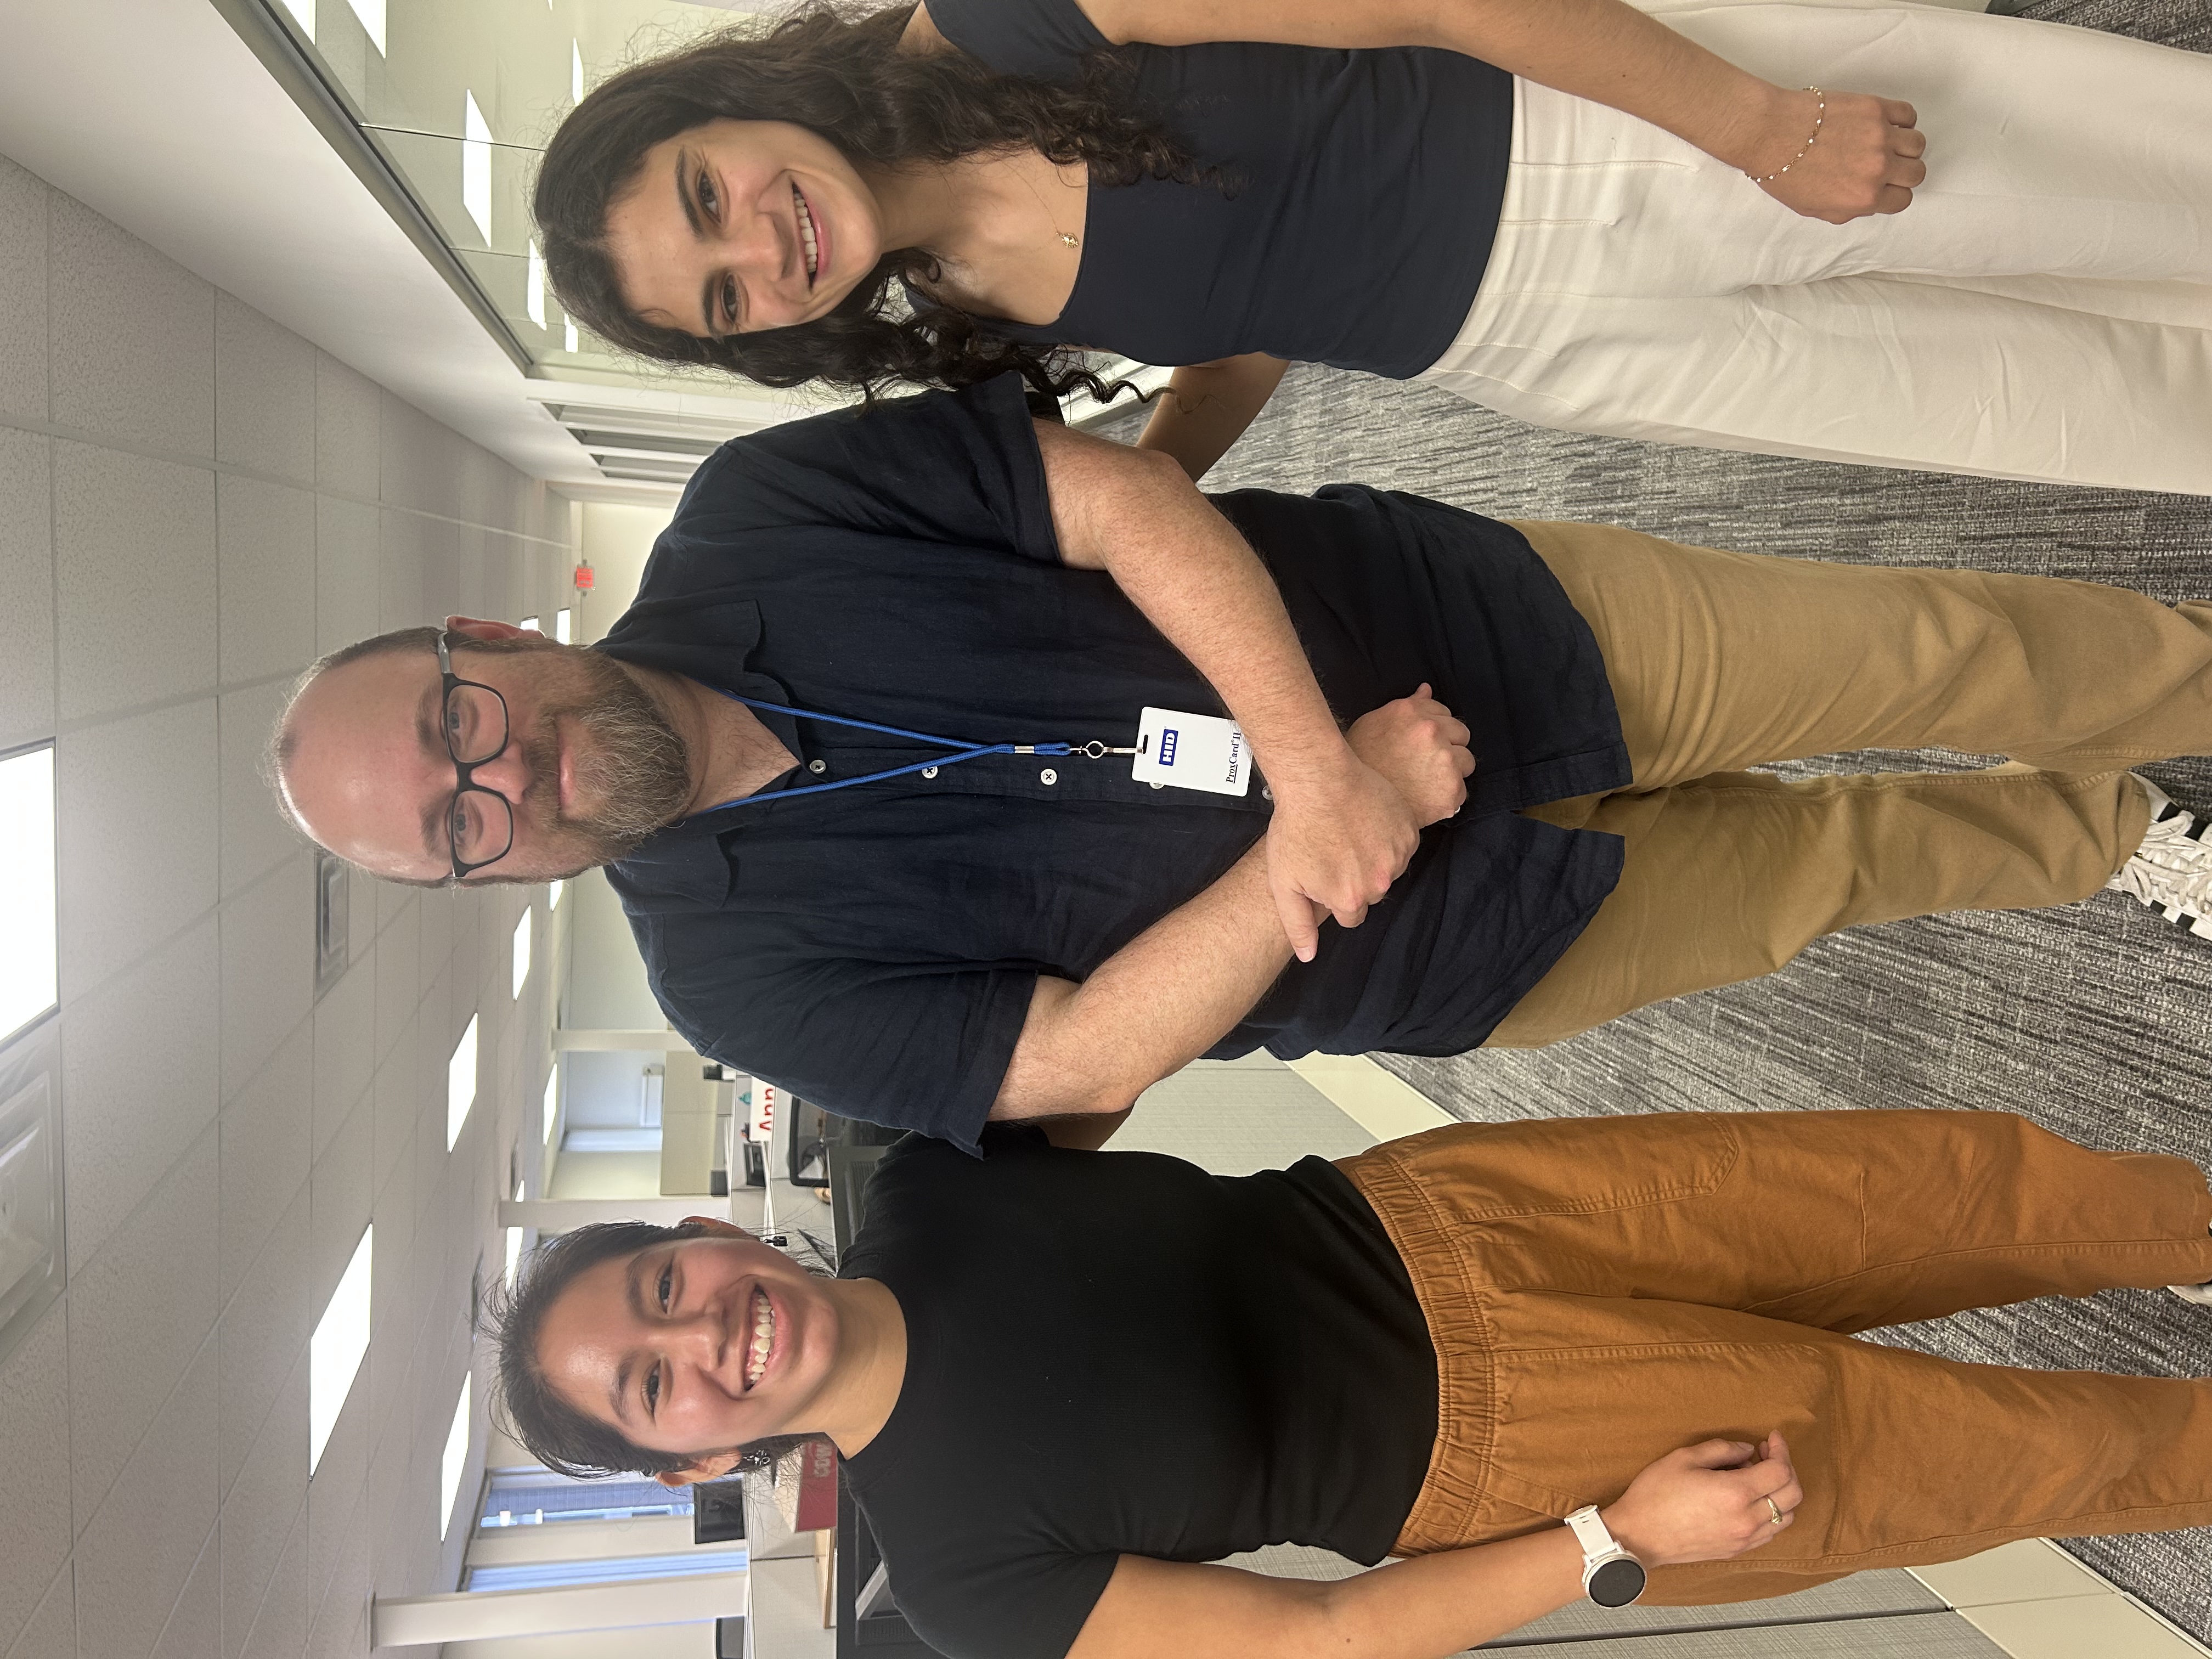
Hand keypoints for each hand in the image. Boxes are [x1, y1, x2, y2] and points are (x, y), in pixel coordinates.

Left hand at [1262, 742, 1423, 964]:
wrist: (1318, 778)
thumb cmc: (1296, 827)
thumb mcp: (1284, 882)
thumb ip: (1298, 924)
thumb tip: (1309, 956)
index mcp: (1350, 898)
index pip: (1350, 915)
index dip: (1335, 895)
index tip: (1325, 873)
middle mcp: (1379, 882)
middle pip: (1371, 893)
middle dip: (1355, 879)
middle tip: (1335, 850)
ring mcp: (1397, 855)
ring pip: (1389, 870)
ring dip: (1374, 858)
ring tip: (1350, 833)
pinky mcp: (1409, 831)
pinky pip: (1402, 845)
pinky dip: (1389, 837)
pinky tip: (1366, 822)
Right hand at [1343, 685, 1473, 827]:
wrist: (1354, 804)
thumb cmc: (1359, 764)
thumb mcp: (1373, 724)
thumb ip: (1406, 706)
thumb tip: (1426, 690)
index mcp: (1411, 712)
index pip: (1443, 712)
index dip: (1435, 729)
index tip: (1425, 743)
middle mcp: (1431, 731)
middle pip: (1461, 733)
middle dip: (1449, 746)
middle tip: (1426, 763)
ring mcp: (1444, 759)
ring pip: (1466, 761)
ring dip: (1453, 771)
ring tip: (1427, 783)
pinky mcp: (1451, 788)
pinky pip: (1462, 791)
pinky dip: (1448, 797)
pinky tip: (1427, 800)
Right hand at [1600, 1431, 1803, 1567]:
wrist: (1639, 1536)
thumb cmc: (1656, 1494)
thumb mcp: (1684, 1458)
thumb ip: (1721, 1449)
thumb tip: (1747, 1450)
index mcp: (1735, 1493)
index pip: (1781, 1471)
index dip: (1781, 1450)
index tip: (1771, 1438)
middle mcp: (1747, 1519)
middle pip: (1793, 1495)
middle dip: (1787, 1469)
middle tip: (1767, 1454)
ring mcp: (1744, 1539)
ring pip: (1787, 1517)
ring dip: (1781, 1493)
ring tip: (1758, 1478)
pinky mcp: (1737, 1550)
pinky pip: (1770, 1532)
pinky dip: (1771, 1513)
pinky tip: (1750, 1500)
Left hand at [1745, 88, 1926, 222]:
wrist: (1770, 133)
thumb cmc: (1784, 172)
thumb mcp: (1813, 209)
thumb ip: (1847, 210)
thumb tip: (1868, 203)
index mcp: (1863, 198)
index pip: (1902, 200)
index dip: (1893, 194)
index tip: (1885, 186)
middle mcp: (1877, 168)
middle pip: (1916, 173)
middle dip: (1903, 172)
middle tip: (1888, 165)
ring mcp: (1880, 136)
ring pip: (1917, 144)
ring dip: (1905, 146)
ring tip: (1886, 143)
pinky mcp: (1876, 108)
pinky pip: (1908, 114)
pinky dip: (1902, 120)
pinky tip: (1886, 124)